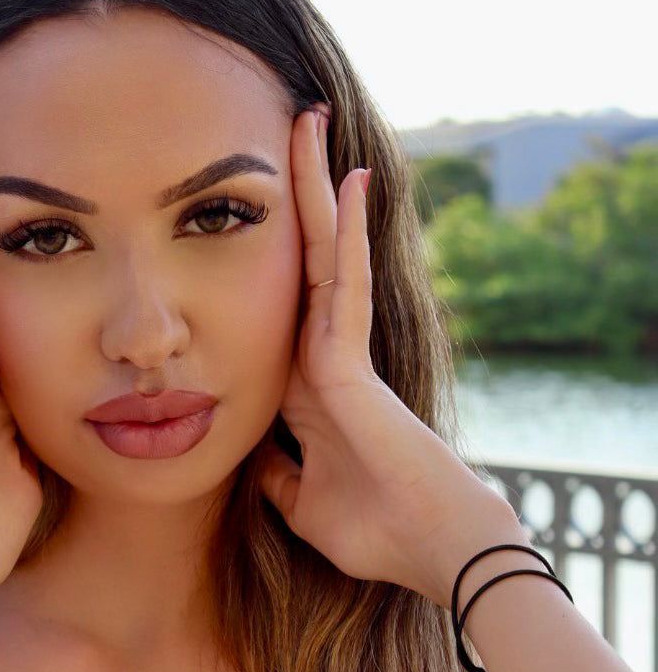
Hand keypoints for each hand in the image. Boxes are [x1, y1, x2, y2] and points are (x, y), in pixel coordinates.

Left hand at [258, 106, 512, 606]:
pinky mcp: (351, 360)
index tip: (243, 214)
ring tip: (308, 123)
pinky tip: (348, 179)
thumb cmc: (373, 532)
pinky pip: (346, 282)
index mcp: (305, 389)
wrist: (427, 548)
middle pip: (303, 262)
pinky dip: (348, 232)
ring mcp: (341, 352)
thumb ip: (276, 474)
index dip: (265, 257)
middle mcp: (324, 358)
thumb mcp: (299, 503)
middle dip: (294, 199)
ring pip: (325, 254)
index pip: (277, 307)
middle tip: (284, 130)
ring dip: (317, 190)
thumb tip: (253, 460)